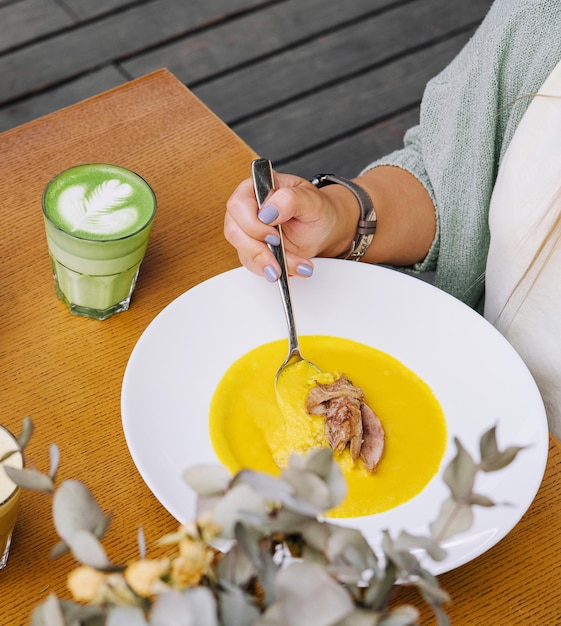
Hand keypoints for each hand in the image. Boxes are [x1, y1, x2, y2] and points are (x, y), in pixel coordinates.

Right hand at [224, 171, 353, 280]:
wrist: (325, 230)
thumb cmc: (317, 210)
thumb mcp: (311, 201)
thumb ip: (290, 200)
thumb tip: (267, 211)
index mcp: (258, 187)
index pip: (239, 204)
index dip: (252, 223)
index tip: (274, 235)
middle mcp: (249, 208)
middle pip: (234, 231)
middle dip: (258, 249)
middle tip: (280, 255)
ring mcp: (249, 231)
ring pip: (243, 251)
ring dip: (268, 263)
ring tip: (293, 266)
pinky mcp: (254, 250)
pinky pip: (254, 264)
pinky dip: (272, 269)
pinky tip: (290, 268)